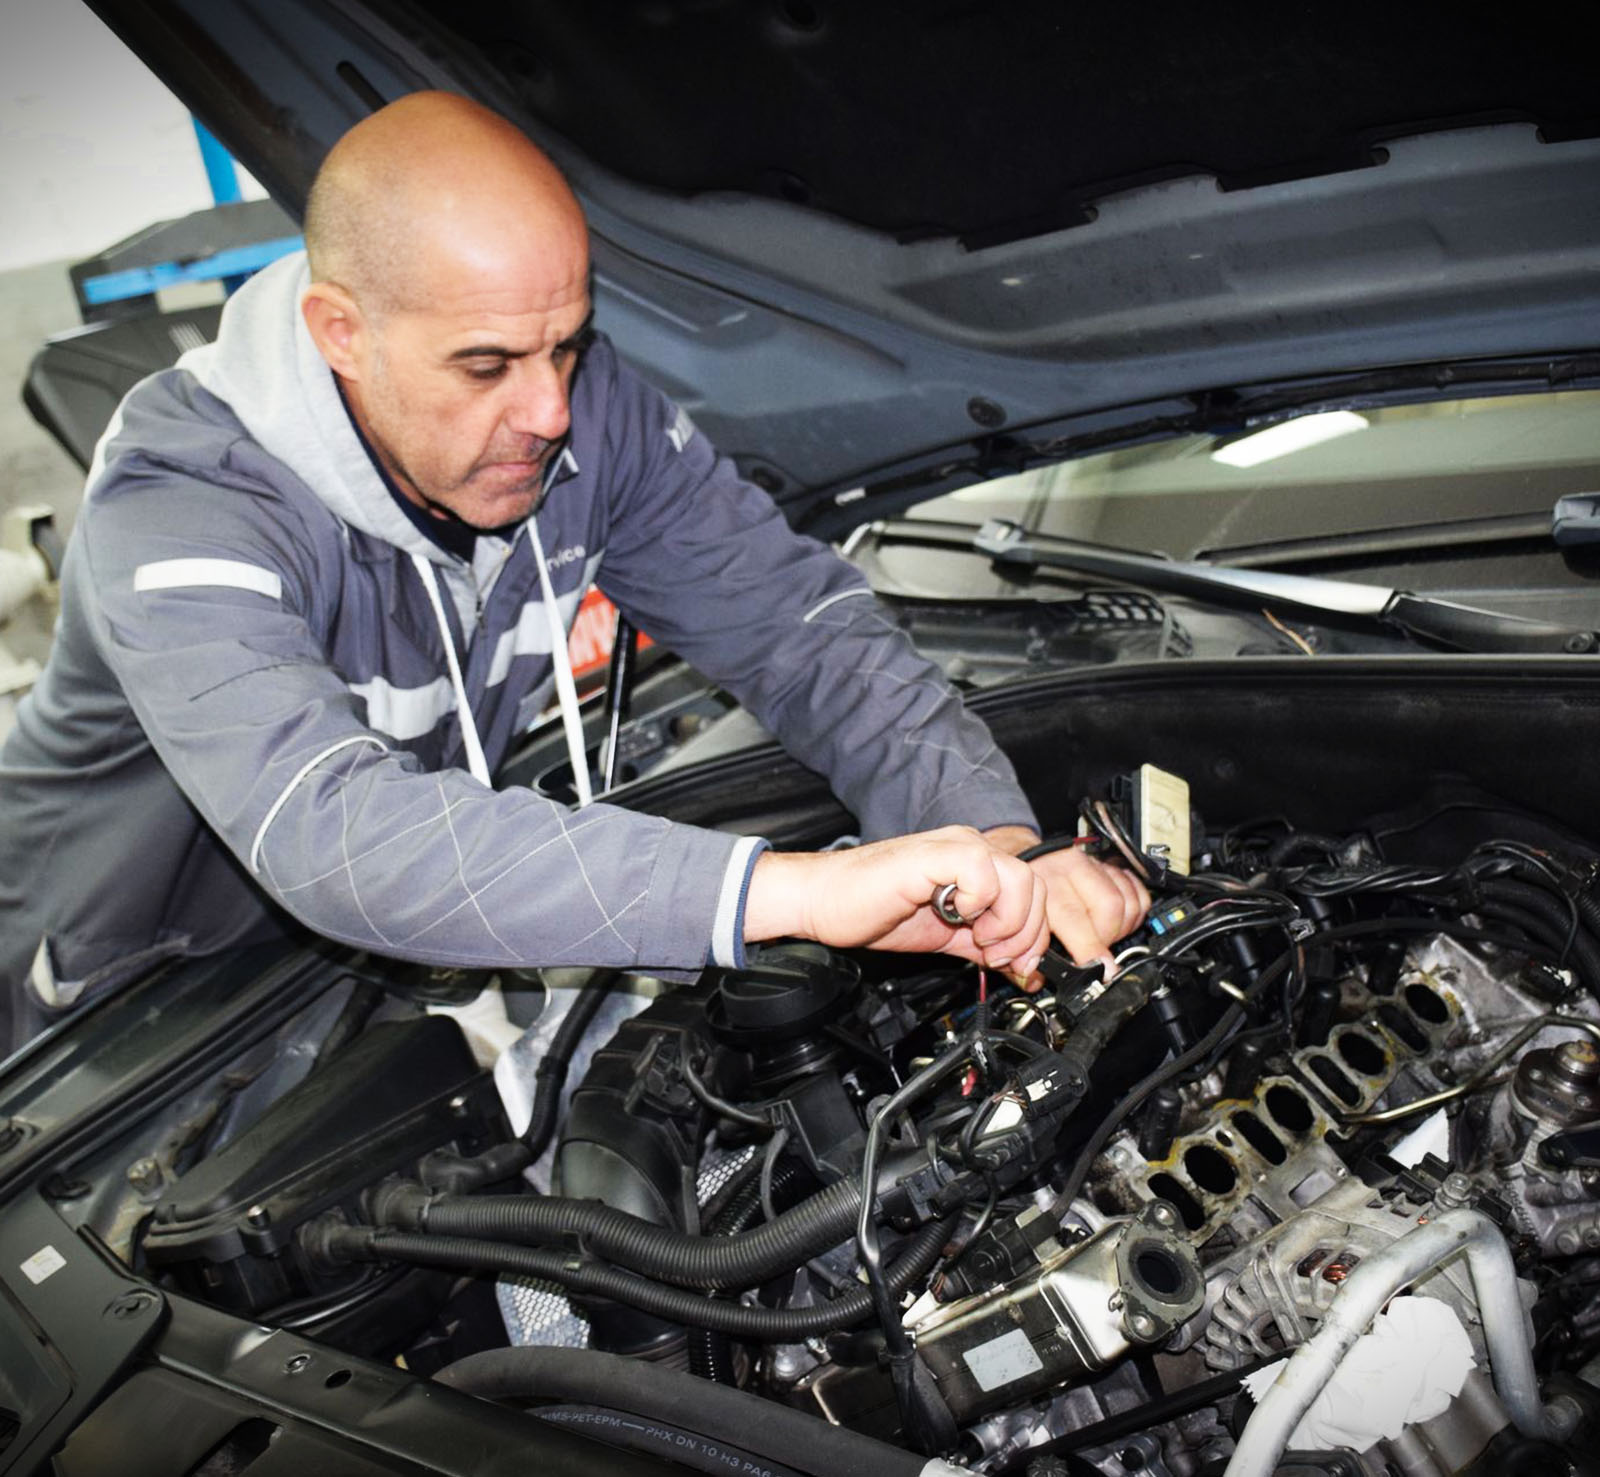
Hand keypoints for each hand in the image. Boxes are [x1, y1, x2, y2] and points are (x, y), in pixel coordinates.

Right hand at [744, 825, 1049, 977]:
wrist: (823, 902)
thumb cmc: (871, 911)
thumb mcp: (945, 937)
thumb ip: (985, 948)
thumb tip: (1023, 969)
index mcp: (974, 862)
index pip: (1035, 890)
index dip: (1034, 934)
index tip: (1016, 964)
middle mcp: (968, 846)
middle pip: (1035, 884)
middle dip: (1025, 934)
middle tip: (994, 957)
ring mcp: (952, 846)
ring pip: (1019, 877)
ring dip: (1007, 922)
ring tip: (975, 940)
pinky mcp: (932, 855)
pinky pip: (982, 870)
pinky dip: (980, 902)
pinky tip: (954, 917)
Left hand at [985, 824, 1150, 970]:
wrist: (1016, 850)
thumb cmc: (1013, 890)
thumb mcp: (1008, 919)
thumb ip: (1017, 955)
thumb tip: (1034, 983)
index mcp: (1040, 887)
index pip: (1072, 918)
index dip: (1089, 951)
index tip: (1098, 972)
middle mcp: (1067, 872)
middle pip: (1107, 911)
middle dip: (1105, 943)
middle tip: (1095, 957)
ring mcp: (1090, 865)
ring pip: (1125, 904)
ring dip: (1120, 930)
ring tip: (1101, 936)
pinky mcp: (1107, 864)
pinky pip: (1137, 895)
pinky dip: (1133, 914)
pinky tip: (1115, 920)